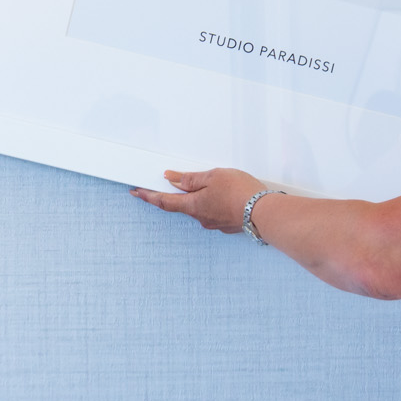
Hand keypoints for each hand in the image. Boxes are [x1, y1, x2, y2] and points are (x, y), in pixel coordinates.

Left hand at [131, 167, 265, 233]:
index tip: (136, 192)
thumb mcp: (212, 176)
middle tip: (168, 183)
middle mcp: (200, 217)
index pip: (163, 201)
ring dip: (198, 197)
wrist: (264, 212)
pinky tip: (222, 195)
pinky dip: (212, 202)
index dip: (148, 196)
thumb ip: (190, 178)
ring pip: (199, 207)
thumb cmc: (240, 193)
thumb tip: (171, 178)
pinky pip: (213, 211)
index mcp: (193, 205)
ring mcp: (213, 222)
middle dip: (175, 194)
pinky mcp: (226, 224)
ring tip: (208, 183)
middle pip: (181, 204)